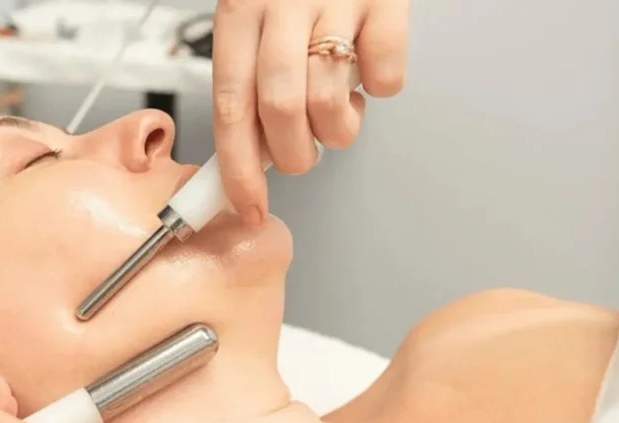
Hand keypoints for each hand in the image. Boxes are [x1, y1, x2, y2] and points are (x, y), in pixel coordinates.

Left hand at [212, 0, 410, 224]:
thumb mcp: (257, 20)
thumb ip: (251, 79)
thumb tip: (252, 157)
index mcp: (239, 11)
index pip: (230, 107)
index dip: (238, 169)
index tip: (248, 207)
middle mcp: (283, 2)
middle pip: (281, 109)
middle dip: (294, 154)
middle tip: (303, 155)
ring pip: (331, 100)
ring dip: (338, 128)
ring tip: (339, 109)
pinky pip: (387, 75)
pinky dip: (381, 90)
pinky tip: (368, 70)